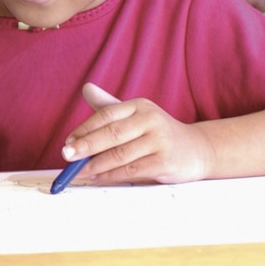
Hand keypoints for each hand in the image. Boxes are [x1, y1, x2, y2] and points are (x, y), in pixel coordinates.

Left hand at [61, 83, 211, 185]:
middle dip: (86, 146)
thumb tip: (85, 88)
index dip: (84, 129)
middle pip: (111, 134)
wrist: (197, 150)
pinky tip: (99, 177)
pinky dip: (112, 174)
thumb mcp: (136, 115)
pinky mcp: (165, 161)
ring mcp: (160, 140)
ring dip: (96, 164)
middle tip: (66, 155)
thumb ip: (110, 106)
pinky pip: (132, 169)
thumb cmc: (158, 133)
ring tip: (79, 170)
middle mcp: (150, 119)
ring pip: (120, 154)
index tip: (68, 141)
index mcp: (139, 105)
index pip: (106, 115)